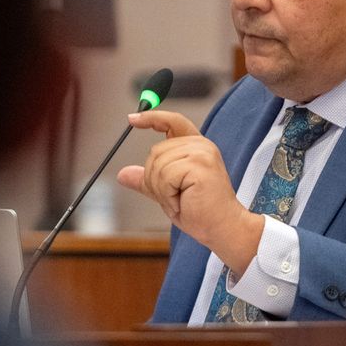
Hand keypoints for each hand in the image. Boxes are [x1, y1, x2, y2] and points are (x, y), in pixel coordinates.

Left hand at [117, 111, 263, 273]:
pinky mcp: (200, 165)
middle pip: (156, 151)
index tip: (133, 119)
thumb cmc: (201, 212)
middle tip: (173, 196)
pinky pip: (165, 176)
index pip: (172, 122)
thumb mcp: (167, 192)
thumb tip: (124, 174)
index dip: (151, 118)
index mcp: (196, 147)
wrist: (222, 227)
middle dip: (154, 179)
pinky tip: (183, 202)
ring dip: (162, 190)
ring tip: (181, 200)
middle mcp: (200, 145)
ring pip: (158, 165)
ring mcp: (201, 153)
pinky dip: (167, 195)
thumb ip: (148, 179)